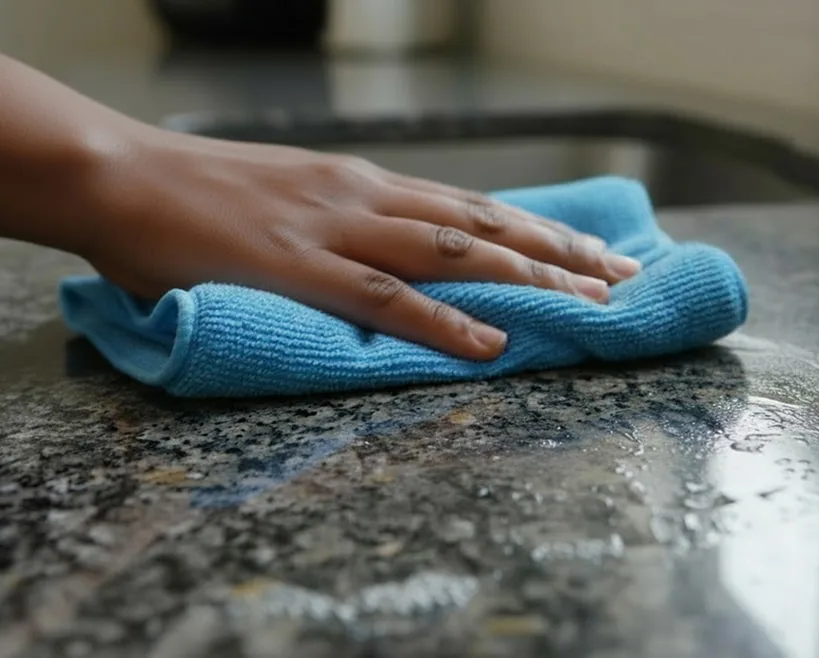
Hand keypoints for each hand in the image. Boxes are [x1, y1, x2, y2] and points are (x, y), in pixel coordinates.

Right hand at [79, 129, 640, 359]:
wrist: (123, 177)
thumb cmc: (203, 195)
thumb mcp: (296, 197)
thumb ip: (350, 225)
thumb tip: (398, 259)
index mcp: (367, 185)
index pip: (475, 206)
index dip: (540, 231)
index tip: (593, 252)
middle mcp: (368, 199)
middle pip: (486, 224)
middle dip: (560, 253)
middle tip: (623, 276)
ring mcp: (337, 231)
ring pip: (456, 254)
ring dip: (527, 279)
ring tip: (588, 304)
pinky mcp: (299, 268)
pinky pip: (386, 298)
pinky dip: (444, 322)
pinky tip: (491, 343)